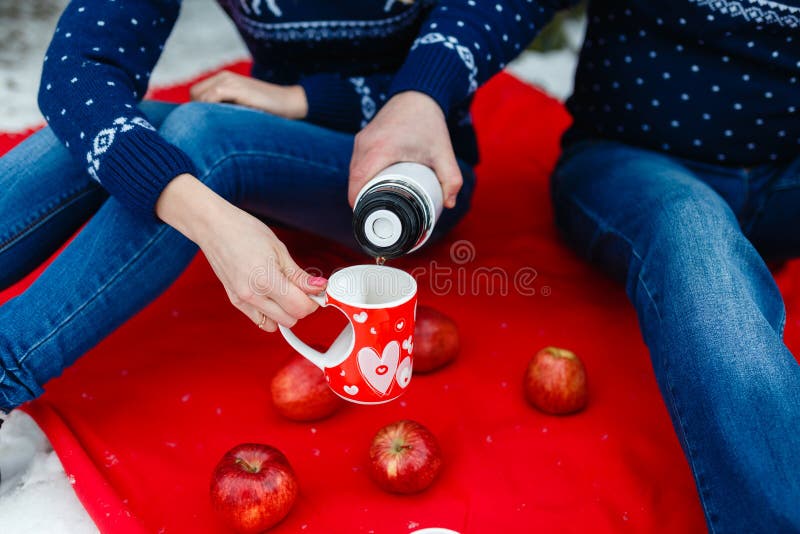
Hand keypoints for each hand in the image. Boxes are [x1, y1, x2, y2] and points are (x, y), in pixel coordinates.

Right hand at [156, 174, 323, 331]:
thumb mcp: (279, 250)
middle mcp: (252, 295)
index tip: (316, 291)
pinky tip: (273, 298)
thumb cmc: (244, 231)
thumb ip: (299, 275)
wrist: (214, 227)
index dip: (313, 300)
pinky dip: (271, 315)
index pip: (300, 307)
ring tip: (286, 291)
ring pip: (275, 324)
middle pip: (290, 319)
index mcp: (266, 280)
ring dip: (286, 312)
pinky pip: (259, 321)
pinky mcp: (235, 301)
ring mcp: (242, 300)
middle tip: (302, 289)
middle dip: (301, 306)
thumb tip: (318, 287)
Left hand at [190, 70, 307, 119]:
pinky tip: (224, 121)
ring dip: (205, 112)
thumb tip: (205, 124)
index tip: (207, 124)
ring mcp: (230, 80)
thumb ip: (226, 108)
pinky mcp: (236, 87)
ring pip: (200, 95)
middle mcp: (224, 76)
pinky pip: (212, 96)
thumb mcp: (242, 107)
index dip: (197, 108)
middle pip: (194, 93)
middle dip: (198, 110)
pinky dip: (211, 109)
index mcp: (224, 79)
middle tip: (211, 126)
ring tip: (218, 125)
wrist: (289, 103)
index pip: (196, 92)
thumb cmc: (268, 110)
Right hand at [349, 91, 461, 207]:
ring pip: (353, 173)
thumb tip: (449, 203)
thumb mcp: (443, 152)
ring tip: (376, 203)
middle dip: (363, 200)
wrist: (417, 94)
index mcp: (380, 149)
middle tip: (379, 215)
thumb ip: (451, 179)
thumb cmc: (429, 122)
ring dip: (361, 188)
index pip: (358, 184)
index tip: (370, 217)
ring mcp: (361, 140)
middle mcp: (365, 144)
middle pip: (354, 181)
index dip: (360, 205)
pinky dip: (362, 176)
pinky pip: (356, 163)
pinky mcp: (361, 138)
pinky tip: (373, 186)